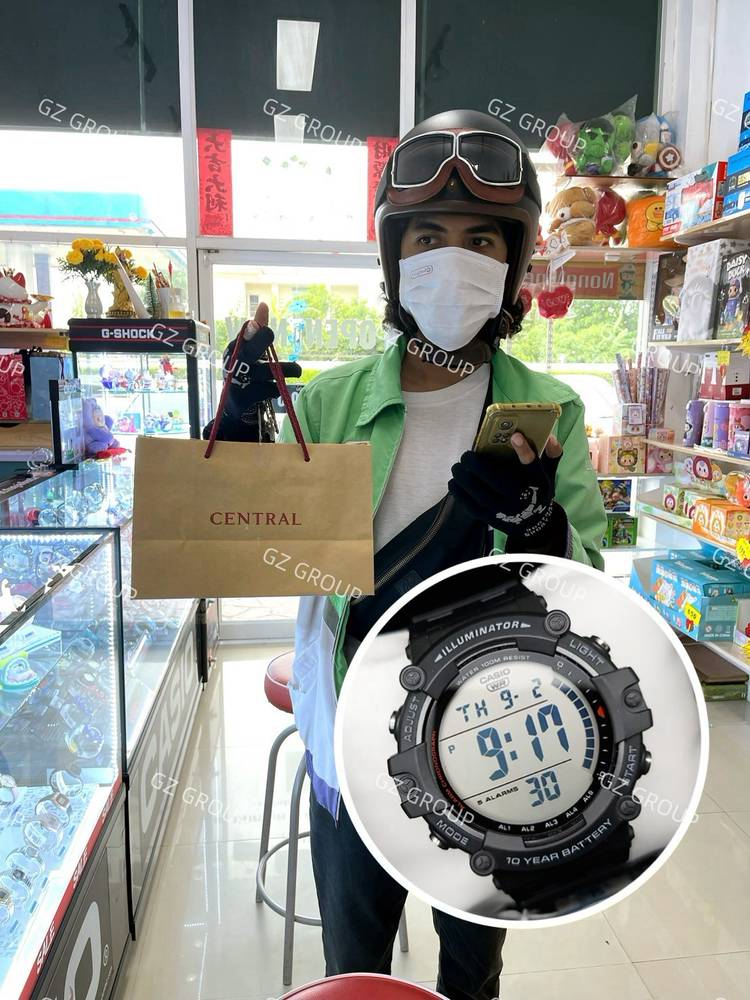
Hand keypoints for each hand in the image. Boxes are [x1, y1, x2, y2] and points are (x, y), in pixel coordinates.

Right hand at [222, 302, 301, 421]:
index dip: (252, 328)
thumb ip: (257, 329)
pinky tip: (273, 389)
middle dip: (259, 340)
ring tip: (297, 370)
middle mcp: (235, 361)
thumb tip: (264, 304)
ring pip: (269, 371)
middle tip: (269, 331)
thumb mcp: (250, 350)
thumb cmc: (246, 369)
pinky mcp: (245, 397)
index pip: (245, 334)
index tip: (258, 320)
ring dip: (288, 369)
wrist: (234, 402)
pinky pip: (271, 390)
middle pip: (249, 350)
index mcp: (237, 347)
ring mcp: (238, 380)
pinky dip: (277, 389)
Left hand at [448, 433, 567, 548]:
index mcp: (535, 484)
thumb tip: (550, 437)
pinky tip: (453, 482)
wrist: (534, 524)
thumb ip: (551, 455)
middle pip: (498, 481)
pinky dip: (460, 494)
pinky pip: (472, 506)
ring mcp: (504, 511)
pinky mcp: (491, 519)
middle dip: (478, 466)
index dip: (525, 451)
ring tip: (457, 467)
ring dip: (464, 479)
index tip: (515, 436)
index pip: (532, 466)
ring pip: (481, 494)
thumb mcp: (548, 475)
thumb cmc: (537, 492)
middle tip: (466, 455)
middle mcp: (520, 498)